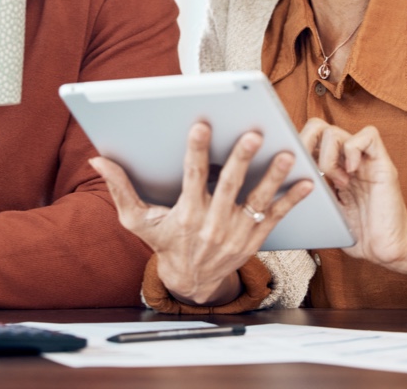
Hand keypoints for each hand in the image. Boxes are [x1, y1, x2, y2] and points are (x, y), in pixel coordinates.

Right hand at [90, 122, 312, 305]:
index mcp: (186, 214)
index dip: (195, 150)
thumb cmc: (163, 243)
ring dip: (273, 176)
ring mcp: (237, 232)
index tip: (201, 125)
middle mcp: (213, 224)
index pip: (192, 177)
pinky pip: (276, 216)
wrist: (192, 282)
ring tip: (286, 153)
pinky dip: (292, 200)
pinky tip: (307, 181)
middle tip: (253, 134)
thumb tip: (98, 161)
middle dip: (241, 158)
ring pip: (258, 199)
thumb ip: (120, 188)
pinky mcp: (255, 238)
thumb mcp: (137, 221)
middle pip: (230, 185)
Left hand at [300, 118, 406, 267]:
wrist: (386, 251)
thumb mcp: (321, 209)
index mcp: (328, 166)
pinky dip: (354, 150)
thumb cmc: (354, 233)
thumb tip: (275, 180)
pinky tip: (351, 173)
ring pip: (335, 131)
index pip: (305, 138)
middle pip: (317, 126)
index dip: (294, 146)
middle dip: (305, 144)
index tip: (291, 167)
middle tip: (309, 169)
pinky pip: (368, 136)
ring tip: (336, 181)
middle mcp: (344, 158)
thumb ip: (305, 190)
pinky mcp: (383, 163)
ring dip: (328, 156)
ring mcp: (363, 159)